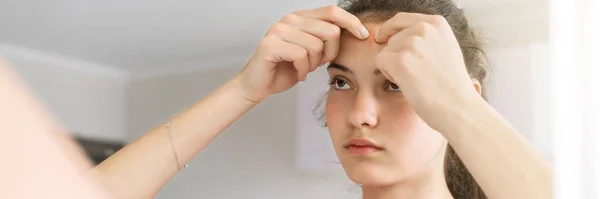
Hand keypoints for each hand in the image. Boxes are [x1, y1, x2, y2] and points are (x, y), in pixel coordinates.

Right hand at [236, 5, 368, 102]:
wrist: (258, 85)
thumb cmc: (285, 69)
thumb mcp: (312, 52)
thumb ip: (326, 40)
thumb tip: (355, 33)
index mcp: (300, 17)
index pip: (332, 11)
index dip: (351, 22)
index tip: (364, 35)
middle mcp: (289, 19)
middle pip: (330, 31)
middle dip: (331, 53)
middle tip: (319, 64)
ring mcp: (278, 30)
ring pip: (316, 46)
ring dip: (314, 64)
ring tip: (304, 69)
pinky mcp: (270, 45)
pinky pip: (301, 56)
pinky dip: (303, 70)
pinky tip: (297, 73)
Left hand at [374, 13, 480, 130]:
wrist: (458, 106)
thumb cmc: (451, 84)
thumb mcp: (446, 48)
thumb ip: (426, 37)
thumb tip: (398, 34)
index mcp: (437, 23)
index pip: (401, 18)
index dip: (389, 29)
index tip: (382, 38)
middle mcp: (424, 29)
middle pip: (391, 37)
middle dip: (395, 55)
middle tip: (417, 73)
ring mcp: (412, 44)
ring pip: (385, 51)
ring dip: (393, 66)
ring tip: (415, 79)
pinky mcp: (400, 61)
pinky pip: (380, 62)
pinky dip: (388, 74)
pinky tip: (406, 83)